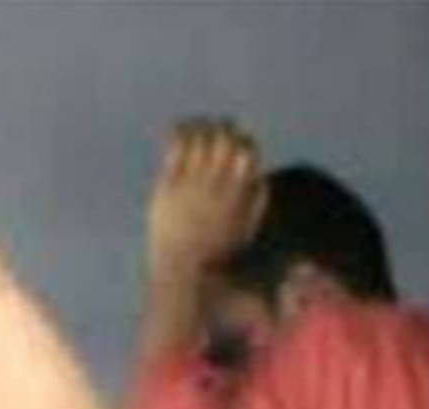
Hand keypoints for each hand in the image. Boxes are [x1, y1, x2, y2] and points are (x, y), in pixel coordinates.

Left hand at [147, 119, 266, 274]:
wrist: (181, 267)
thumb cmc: (215, 253)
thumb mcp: (246, 230)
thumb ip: (257, 202)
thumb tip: (260, 177)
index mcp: (240, 192)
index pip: (248, 151)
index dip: (244, 139)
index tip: (238, 135)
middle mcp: (218, 183)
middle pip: (225, 140)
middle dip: (224, 126)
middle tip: (218, 123)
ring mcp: (191, 182)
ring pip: (200, 139)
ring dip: (201, 125)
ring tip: (197, 122)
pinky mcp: (168, 184)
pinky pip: (176, 148)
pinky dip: (179, 132)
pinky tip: (178, 127)